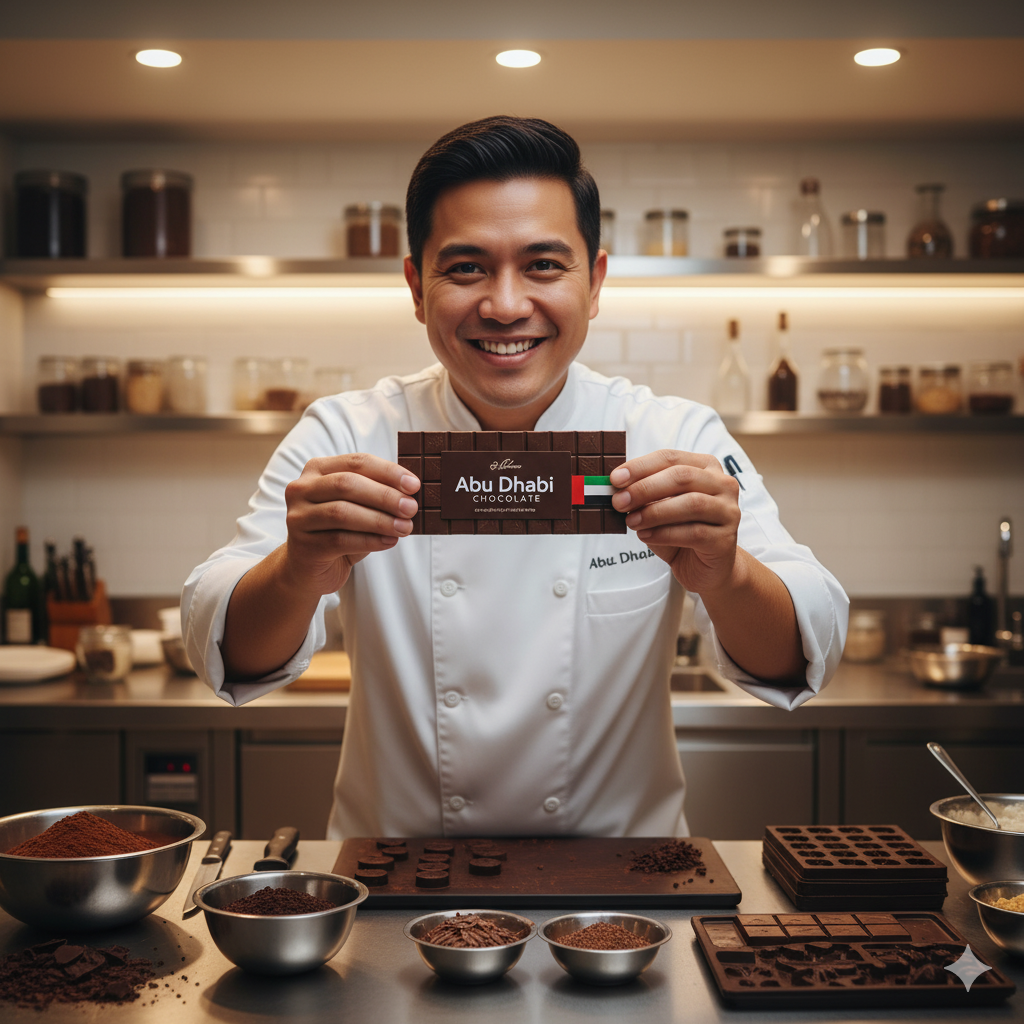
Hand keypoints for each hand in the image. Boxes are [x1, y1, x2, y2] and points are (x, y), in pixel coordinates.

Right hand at [282, 453, 419, 594]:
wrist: (310, 570)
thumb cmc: (339, 532)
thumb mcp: (357, 507)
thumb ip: (376, 495)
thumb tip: (412, 493)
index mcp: (317, 470)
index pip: (356, 462)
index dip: (387, 471)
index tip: (414, 485)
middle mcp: (301, 489)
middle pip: (347, 484)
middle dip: (384, 496)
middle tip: (411, 508)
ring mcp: (298, 517)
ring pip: (342, 513)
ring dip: (379, 520)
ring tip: (405, 527)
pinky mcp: (303, 546)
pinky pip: (340, 540)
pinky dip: (370, 540)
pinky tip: (389, 541)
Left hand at [609, 450, 740, 594]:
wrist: (706, 568)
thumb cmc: (682, 532)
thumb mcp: (660, 508)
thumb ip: (645, 496)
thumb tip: (617, 490)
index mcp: (705, 467)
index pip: (671, 458)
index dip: (641, 466)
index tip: (615, 479)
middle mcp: (722, 485)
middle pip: (682, 477)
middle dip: (645, 488)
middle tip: (619, 502)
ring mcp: (728, 511)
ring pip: (692, 504)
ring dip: (655, 512)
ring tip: (631, 521)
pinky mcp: (725, 539)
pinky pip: (694, 532)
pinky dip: (665, 533)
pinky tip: (646, 536)